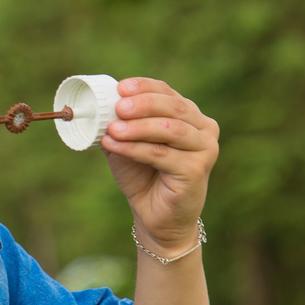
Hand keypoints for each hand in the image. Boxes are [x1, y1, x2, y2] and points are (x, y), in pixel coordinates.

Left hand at [101, 77, 218, 251]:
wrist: (156, 217)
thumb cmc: (143, 177)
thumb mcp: (128, 143)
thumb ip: (119, 123)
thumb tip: (100, 106)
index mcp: (189, 116)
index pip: (168, 93)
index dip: (145, 87)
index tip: (121, 88)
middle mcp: (203, 129)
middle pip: (173, 107)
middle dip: (143, 104)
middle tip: (118, 107)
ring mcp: (204, 149)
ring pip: (170, 130)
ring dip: (138, 127)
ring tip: (112, 129)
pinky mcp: (196, 170)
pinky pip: (162, 154)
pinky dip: (135, 148)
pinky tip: (114, 145)